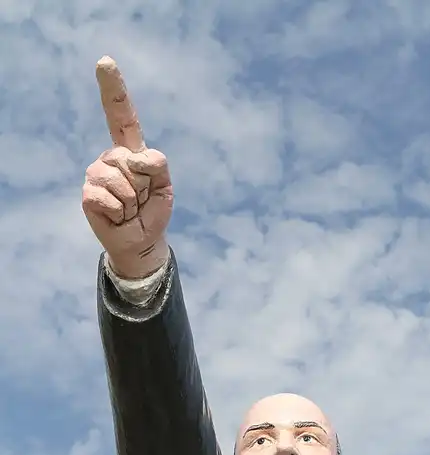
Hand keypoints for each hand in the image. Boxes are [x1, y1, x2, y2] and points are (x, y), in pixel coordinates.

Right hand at [82, 57, 173, 278]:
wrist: (142, 241)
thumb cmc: (152, 211)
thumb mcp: (166, 186)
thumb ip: (157, 164)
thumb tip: (133, 158)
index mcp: (131, 150)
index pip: (121, 116)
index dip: (113, 89)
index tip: (104, 61)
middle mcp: (111, 157)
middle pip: (131, 160)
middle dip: (143, 186)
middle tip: (141, 200)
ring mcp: (96, 174)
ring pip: (120, 180)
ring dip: (132, 201)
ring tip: (129, 209)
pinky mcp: (88, 194)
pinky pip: (107, 197)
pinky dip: (120, 211)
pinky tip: (118, 216)